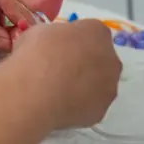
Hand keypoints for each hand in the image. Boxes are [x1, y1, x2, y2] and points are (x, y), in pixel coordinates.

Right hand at [3, 19, 121, 128]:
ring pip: (97, 83)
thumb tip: (53, 44)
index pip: (89, 31)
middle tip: (55, 68)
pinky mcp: (99, 112)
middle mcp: (111, 59)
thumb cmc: (34, 55)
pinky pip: (88, 104)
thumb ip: (54, 35)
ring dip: (82, 84)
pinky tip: (56, 104)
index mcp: (96, 32)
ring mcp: (108, 88)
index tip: (54, 46)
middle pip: (98, 57)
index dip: (71, 38)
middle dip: (81, 61)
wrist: (32, 92)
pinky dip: (76, 104)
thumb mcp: (38, 31)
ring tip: (54, 89)